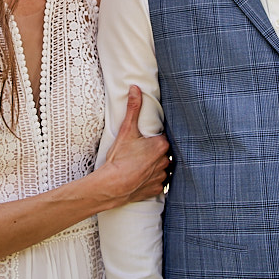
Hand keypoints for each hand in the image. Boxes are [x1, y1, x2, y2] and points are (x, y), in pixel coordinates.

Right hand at [100, 85, 169, 207]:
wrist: (112, 185)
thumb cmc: (120, 158)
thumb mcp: (126, 130)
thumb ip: (133, 108)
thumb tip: (135, 89)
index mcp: (162, 145)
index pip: (162, 138)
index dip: (153, 138)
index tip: (144, 140)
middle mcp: (166, 161)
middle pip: (163, 152)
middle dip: (154, 152)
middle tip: (140, 152)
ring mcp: (162, 177)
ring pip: (162, 167)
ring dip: (155, 166)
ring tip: (140, 164)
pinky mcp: (157, 189)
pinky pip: (158, 182)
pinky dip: (152, 179)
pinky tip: (142, 177)